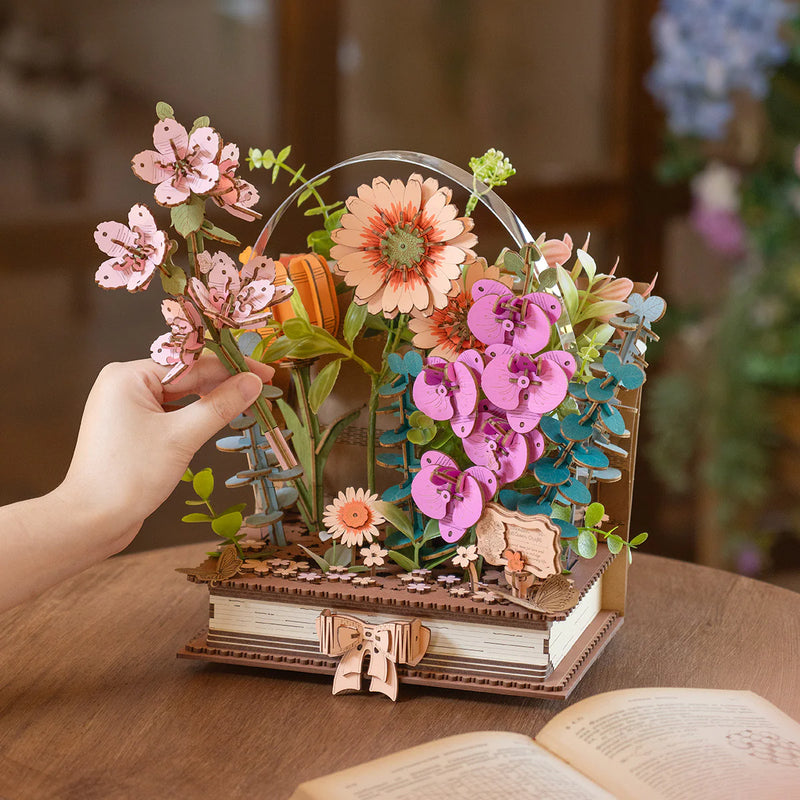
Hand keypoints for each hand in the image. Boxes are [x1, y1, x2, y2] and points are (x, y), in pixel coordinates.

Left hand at [58, 355, 273, 552]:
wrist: (92, 521)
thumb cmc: (130, 476)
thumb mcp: (181, 437)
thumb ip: (220, 405)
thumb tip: (253, 382)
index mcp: (128, 375)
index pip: (192, 364)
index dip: (233, 368)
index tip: (266, 373)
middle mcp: (124, 384)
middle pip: (187, 377)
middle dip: (223, 385)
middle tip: (262, 391)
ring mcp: (126, 406)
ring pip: (180, 396)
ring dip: (211, 402)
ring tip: (247, 406)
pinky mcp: (132, 428)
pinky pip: (170, 413)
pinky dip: (194, 417)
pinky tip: (217, 422)